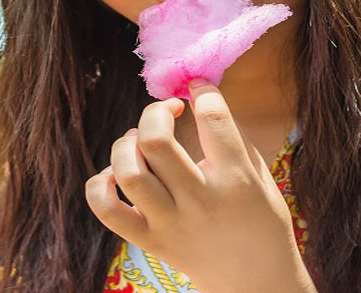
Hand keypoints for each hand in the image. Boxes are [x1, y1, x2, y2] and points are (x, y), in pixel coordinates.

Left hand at [85, 79, 315, 292]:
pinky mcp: (151, 242)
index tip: (196, 86)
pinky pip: (107, 210)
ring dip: (126, 144)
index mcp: (237, 180)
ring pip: (128, 172)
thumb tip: (195, 94)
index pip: (212, 118)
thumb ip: (229, 138)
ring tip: (139, 141)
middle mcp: (200, 201)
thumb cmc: (260, 220)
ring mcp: (171, 224)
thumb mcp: (260, 175)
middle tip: (165, 112)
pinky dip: (100, 185)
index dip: (202, 89)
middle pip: (156, 140)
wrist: (255, 282)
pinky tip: (116, 175)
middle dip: (155, 111)